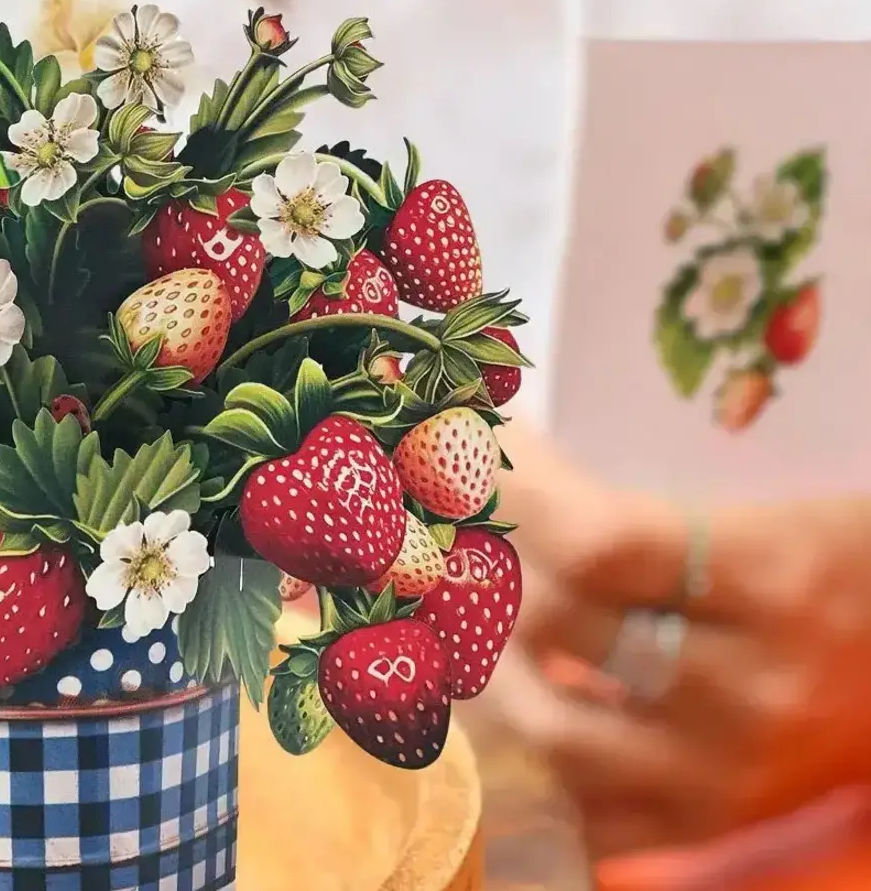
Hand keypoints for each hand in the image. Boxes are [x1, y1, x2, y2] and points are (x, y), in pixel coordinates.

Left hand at [494, 490, 870, 858]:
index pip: (596, 542)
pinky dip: (545, 759)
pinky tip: (530, 695)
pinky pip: (593, 814)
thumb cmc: (839, 564)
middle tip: (453, 529)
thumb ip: (642, 508)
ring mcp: (730, 771)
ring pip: (558, 732)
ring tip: (471, 614)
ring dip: (492, 666)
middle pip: (559, 627)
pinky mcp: (717, 824)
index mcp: (768, 577)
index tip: (478, 461)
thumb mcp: (767, 512)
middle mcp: (749, 686)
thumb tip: (503, 468)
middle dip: (484, 567)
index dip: (514, 495)